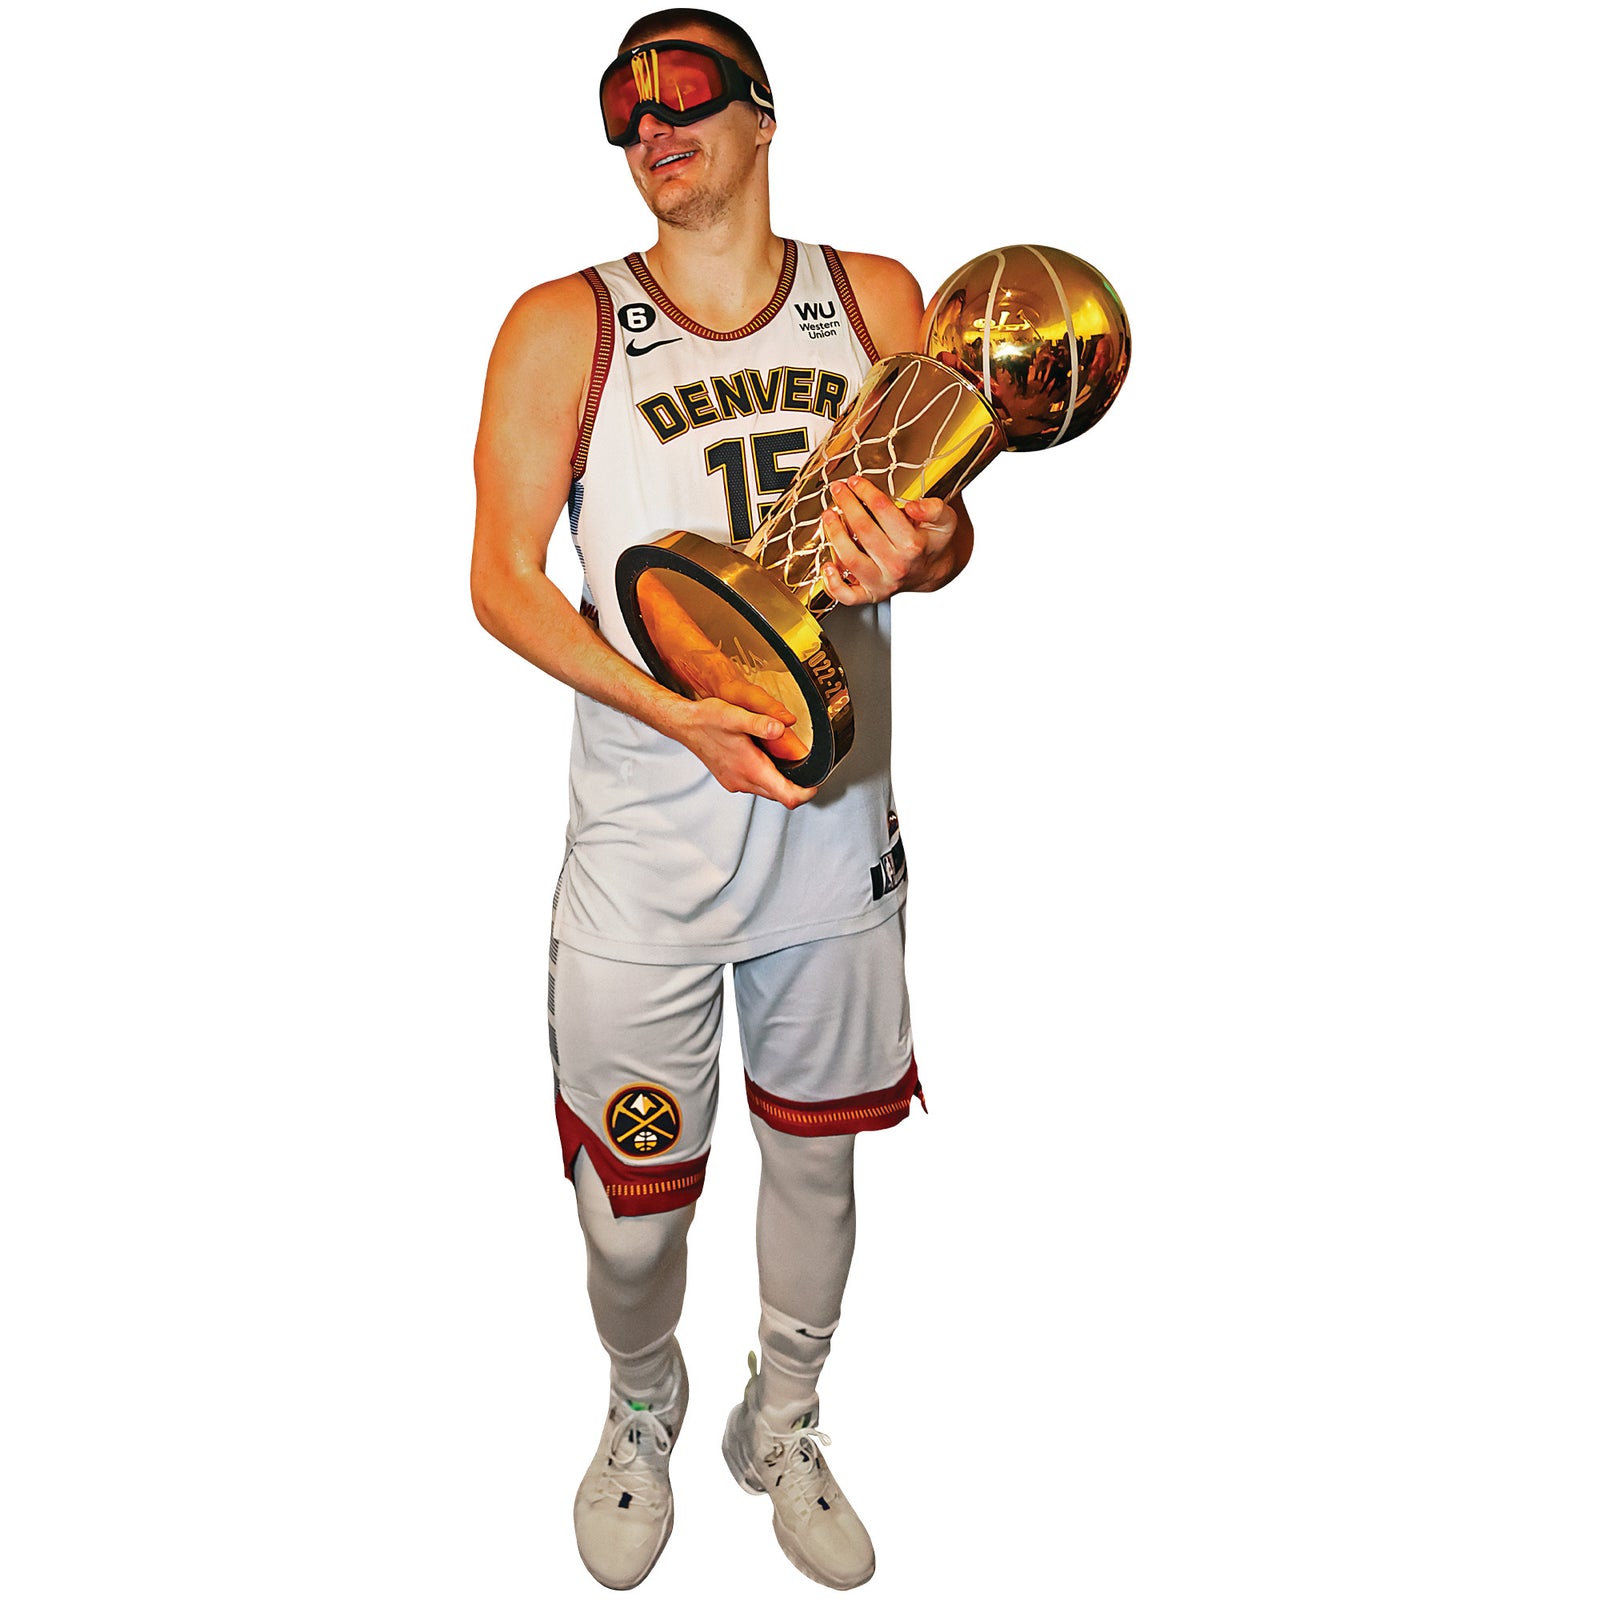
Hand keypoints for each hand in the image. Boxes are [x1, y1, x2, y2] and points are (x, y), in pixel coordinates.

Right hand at [669, 689, 819, 809]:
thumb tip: (781, 728)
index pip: (787, 796)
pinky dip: (765, 775)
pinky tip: (763, 756)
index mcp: (750, 769)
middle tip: (808, 768)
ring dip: (780, 780)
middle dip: (797, 786)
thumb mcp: (735, 715)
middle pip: (780, 795)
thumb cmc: (707, 720)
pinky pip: (755, 784)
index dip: (806, 793)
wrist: (685, 724)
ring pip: (767, 790)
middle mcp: (743, 781)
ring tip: (787, 759)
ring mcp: (736, 782)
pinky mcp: (730, 779)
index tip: (816, 783)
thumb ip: (760, 723)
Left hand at [818, 477, 961, 606]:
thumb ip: (934, 508)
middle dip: (847, 504)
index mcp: (913, 545)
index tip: (855, 481)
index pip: (883, 510)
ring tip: (828, 515)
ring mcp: (882, 582)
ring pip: (850, 558)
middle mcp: (897, 566)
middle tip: (837, 490)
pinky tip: (826, 565)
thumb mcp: (945, 520)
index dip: (865, 491)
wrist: (933, 571)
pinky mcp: (871, 595)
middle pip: (863, 529)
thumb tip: (912, 506)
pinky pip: (847, 596)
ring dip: (834, 534)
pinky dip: (832, 583)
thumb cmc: (933, 542)